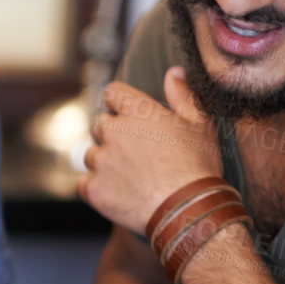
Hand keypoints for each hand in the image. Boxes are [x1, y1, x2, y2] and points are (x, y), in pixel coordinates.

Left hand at [77, 70, 222, 234]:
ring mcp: (101, 161)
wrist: (189, 211)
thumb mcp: (200, 125)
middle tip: (135, 153)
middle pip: (99, 125)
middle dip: (112, 135)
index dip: (120, 103)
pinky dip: (96, 187)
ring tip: (131, 177)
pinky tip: (118, 193)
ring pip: (91, 155)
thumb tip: (173, 72)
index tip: (129, 116)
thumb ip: (183, 96)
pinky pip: (84, 183)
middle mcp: (113, 131)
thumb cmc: (199, 166)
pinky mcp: (94, 189)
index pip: (112, 92)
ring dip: (104, 162)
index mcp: (138, 111)